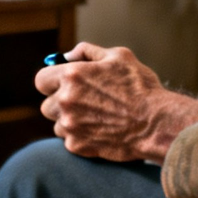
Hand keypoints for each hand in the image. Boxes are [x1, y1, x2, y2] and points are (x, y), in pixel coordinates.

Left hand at [35, 42, 169, 161]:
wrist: (156, 123)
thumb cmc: (141, 88)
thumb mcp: (118, 56)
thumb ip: (88, 52)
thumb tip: (68, 55)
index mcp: (72, 76)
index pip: (41, 80)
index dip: (51, 82)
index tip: (61, 86)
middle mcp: (65, 101)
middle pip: (47, 105)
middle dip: (61, 104)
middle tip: (84, 104)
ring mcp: (70, 125)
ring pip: (58, 124)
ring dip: (71, 122)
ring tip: (96, 118)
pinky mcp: (77, 145)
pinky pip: (70, 140)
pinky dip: (81, 137)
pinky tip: (101, 131)